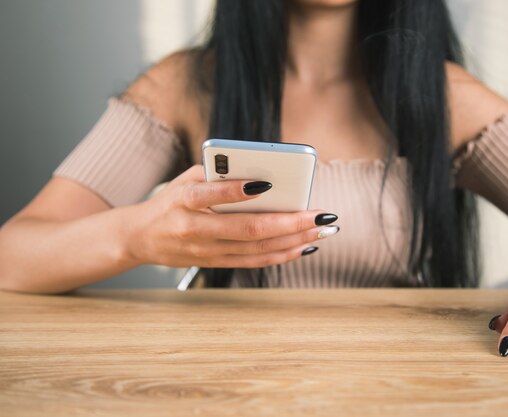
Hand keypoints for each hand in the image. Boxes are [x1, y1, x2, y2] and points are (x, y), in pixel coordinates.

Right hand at [126, 165, 338, 267]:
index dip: (237, 191)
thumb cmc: (171, 201)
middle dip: (290, 222)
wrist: (141, 237)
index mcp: (183, 200)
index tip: (268, 183)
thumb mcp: (185, 180)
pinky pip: (253, 261)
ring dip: (294, 241)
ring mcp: (206, 251)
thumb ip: (219, 177)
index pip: (210, 194)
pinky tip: (303, 246)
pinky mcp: (215, 263)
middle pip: (248, 228)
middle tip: (321, 215)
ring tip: (322, 231)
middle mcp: (195, 228)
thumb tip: (264, 175)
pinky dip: (281, 254)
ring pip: (256, 248)